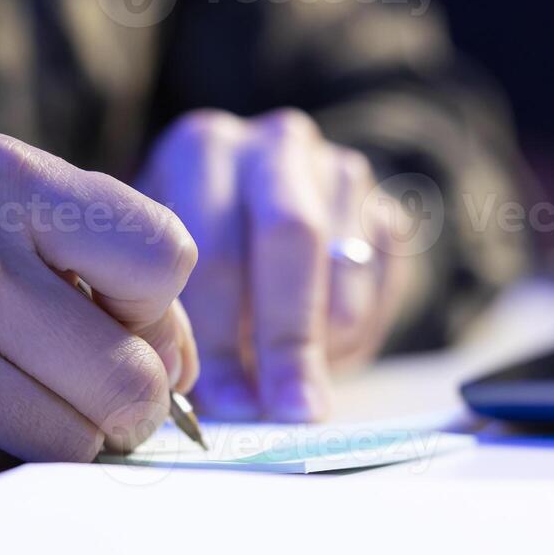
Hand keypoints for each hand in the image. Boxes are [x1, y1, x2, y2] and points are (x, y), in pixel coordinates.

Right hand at [0, 135, 198, 486]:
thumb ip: (74, 248)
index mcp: (0, 176)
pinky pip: (10, 470)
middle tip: (81, 392)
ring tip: (5, 401)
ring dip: (65, 441)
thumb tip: (183, 355)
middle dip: (127, 402)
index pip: (167, 256)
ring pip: (84, 439)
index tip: (130, 332)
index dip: (163, 312)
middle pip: (139, 371)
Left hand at [137, 109, 410, 422]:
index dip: (220, 335)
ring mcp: (337, 166)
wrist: (261, 218)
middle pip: (292, 237)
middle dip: (289, 337)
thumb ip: (182, 325)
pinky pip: (384, 281)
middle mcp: (273, 143)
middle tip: (289, 411)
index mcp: (201, 150)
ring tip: (295, 385)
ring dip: (325, 340)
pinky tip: (320, 351)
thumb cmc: (195, 267)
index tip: (227, 403)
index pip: (214, 247)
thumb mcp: (167, 280)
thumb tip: (215, 406)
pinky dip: (357, 333)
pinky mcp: (386, 204)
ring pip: (347, 264)